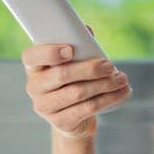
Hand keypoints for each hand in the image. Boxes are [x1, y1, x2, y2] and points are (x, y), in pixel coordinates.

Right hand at [22, 22, 128, 140]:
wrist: (73, 119)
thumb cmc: (73, 81)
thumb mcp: (73, 63)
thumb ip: (78, 45)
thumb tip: (87, 31)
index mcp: (33, 67)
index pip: (32, 56)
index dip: (50, 53)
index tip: (71, 50)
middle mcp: (34, 87)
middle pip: (61, 75)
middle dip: (89, 69)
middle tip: (110, 66)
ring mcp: (45, 107)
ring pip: (77, 93)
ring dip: (104, 84)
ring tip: (122, 79)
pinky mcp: (60, 122)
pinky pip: (87, 108)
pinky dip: (108, 99)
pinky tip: (122, 92)